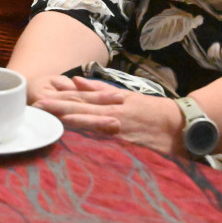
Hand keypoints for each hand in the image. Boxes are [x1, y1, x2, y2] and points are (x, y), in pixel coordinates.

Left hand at [34, 77, 183, 154]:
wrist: (183, 126)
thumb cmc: (152, 110)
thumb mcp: (126, 95)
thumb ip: (99, 89)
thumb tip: (76, 80)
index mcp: (110, 101)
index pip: (81, 99)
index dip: (60, 98)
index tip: (40, 97)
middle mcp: (112, 113)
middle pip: (82, 109)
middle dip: (59, 107)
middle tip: (38, 106)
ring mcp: (120, 128)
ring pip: (92, 122)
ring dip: (72, 119)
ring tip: (54, 117)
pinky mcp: (129, 142)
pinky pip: (108, 139)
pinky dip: (94, 136)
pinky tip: (80, 136)